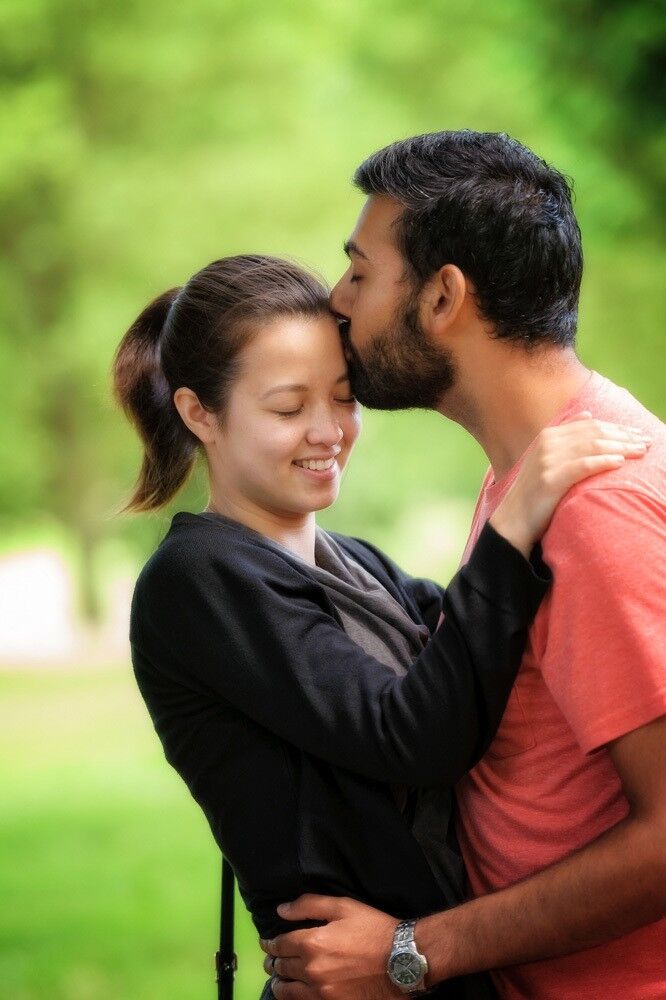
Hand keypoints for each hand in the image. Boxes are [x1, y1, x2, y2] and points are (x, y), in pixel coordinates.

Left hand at [259, 894, 399, 999]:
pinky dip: (294, 997)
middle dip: (274, 961)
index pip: (279, 944)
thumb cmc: (373, 929)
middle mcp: (311, 970)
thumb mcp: (343, 907)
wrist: (401, 961)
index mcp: (312, 942)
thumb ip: (308, 905)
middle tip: (272, 959)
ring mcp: (321, 992)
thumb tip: (282, 909)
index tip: (267, 942)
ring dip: (280, 982)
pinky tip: (295, 993)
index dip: (270, 942)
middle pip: (281, 967)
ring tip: (279, 979)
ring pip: (287, 991)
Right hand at [489, 411, 650, 556]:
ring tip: (641, 452)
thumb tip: (589, 413)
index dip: (617, 427)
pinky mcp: (551, 479)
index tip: (638, 434)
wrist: (513, 519)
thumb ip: (566, 435)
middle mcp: (547, 444)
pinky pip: (584, 465)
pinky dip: (604, 462)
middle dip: (624, 436)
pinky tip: (620, 463)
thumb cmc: (536, 491)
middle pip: (594, 433)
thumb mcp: (546, 457)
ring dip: (621, 447)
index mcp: (548, 435)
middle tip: (647, 442)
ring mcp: (548, 460)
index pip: (590, 424)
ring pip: (593, 446)